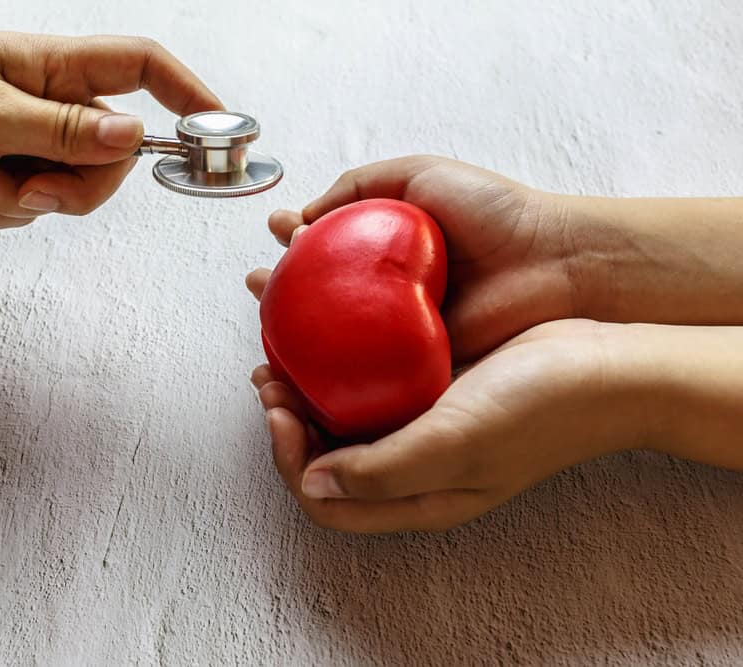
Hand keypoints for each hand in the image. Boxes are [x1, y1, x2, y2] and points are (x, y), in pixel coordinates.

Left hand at [0, 18, 220, 227]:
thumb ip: (62, 131)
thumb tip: (133, 137)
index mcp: (54, 67)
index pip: (144, 68)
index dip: (190, 96)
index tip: (218, 135)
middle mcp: (51, 101)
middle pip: (112, 157)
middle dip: (71, 189)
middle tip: (27, 187)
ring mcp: (31, 136)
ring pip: (68, 192)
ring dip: (16, 201)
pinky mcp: (8, 167)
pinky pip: (28, 209)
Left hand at [248, 312, 651, 532]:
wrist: (607, 366)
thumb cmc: (539, 408)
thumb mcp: (457, 443)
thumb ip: (382, 471)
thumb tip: (312, 482)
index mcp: (417, 497)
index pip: (327, 500)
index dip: (290, 459)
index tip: (279, 408)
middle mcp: (415, 470)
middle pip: (328, 460)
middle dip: (289, 421)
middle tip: (269, 374)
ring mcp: (426, 430)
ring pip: (347, 421)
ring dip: (311, 391)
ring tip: (286, 350)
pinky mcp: (437, 391)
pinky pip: (375, 386)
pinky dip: (345, 366)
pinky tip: (336, 331)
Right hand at [249, 156, 585, 362]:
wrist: (552, 262)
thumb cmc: (493, 212)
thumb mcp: (420, 173)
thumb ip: (360, 183)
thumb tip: (305, 215)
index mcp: (387, 247)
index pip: (327, 248)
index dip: (295, 244)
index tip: (277, 236)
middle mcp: (388, 292)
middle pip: (322, 297)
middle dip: (282, 293)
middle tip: (258, 286)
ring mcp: (400, 333)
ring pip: (336, 341)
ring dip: (295, 337)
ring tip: (266, 325)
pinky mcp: (415, 369)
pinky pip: (366, 374)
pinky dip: (331, 373)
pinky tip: (303, 365)